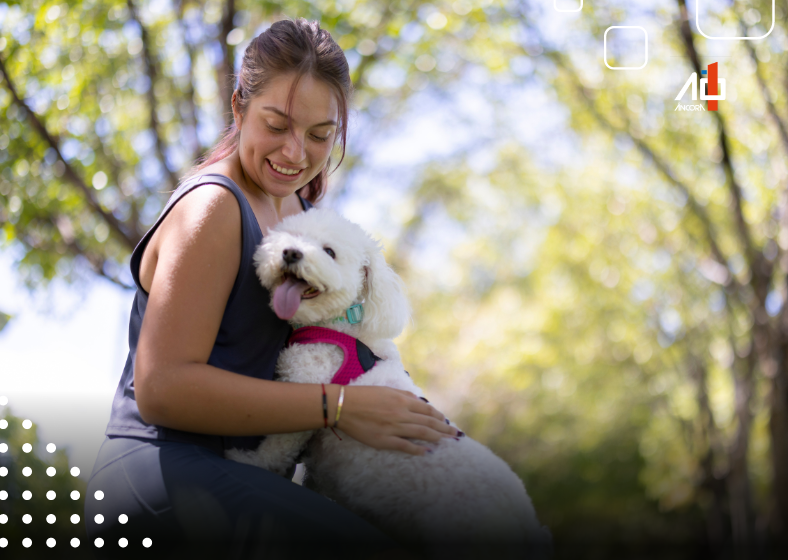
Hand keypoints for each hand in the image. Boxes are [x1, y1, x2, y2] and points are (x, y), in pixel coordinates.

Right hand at [328, 385, 458, 455]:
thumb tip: (418, 401)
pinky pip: (405, 446)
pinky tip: (427, 452)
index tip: (446, 421)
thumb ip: (404, 395)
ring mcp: (394, 428)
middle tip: (455, 434)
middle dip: (444, 428)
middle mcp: (402, 413)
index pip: (427, 409)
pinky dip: (418, 449)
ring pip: (421, 433)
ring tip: (446, 441)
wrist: (344, 406)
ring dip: (436, 438)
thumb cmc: (364, 395)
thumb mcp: (386, 390)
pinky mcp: (385, 440)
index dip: (438, 416)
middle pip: (428, 422)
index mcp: (402, 400)